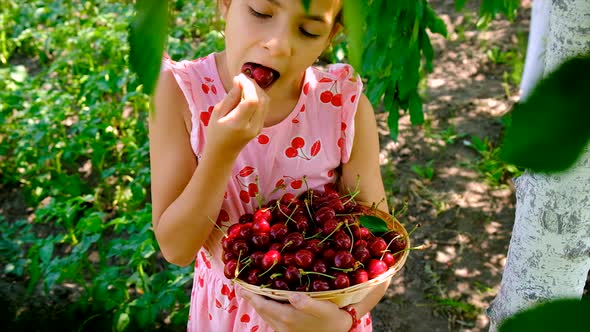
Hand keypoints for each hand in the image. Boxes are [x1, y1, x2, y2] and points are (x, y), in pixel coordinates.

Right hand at [204, 74, 269, 157]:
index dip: (248, 85)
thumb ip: (231, 97)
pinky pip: (264, 107)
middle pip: (262, 99)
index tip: (239, 77)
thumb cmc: (215, 133)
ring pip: (266, 102)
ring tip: (244, 85)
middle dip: (253, 85)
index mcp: (239, 124)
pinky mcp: (261, 126)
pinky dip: (258, 97)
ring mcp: (259, 127)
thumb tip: (239, 80)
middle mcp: (253, 126)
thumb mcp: (217, 113)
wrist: (222, 153)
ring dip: (257, 90)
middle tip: (242, 79)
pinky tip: (247, 95)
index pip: (252, 100)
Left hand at [237, 286, 352, 331]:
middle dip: (250, 297)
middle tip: (241, 285)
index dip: (249, 294)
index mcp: (287, 317)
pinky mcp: (287, 331)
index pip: (262, 304)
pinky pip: (270, 318)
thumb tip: (292, 296)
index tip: (239, 284)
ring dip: (257, 303)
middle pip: (260, 309)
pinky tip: (267, 301)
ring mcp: (283, 329)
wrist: (339, 331)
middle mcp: (282, 325)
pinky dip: (265, 308)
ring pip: (264, 314)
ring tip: (250, 291)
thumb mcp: (323, 308)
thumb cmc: (332, 318)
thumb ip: (307, 302)